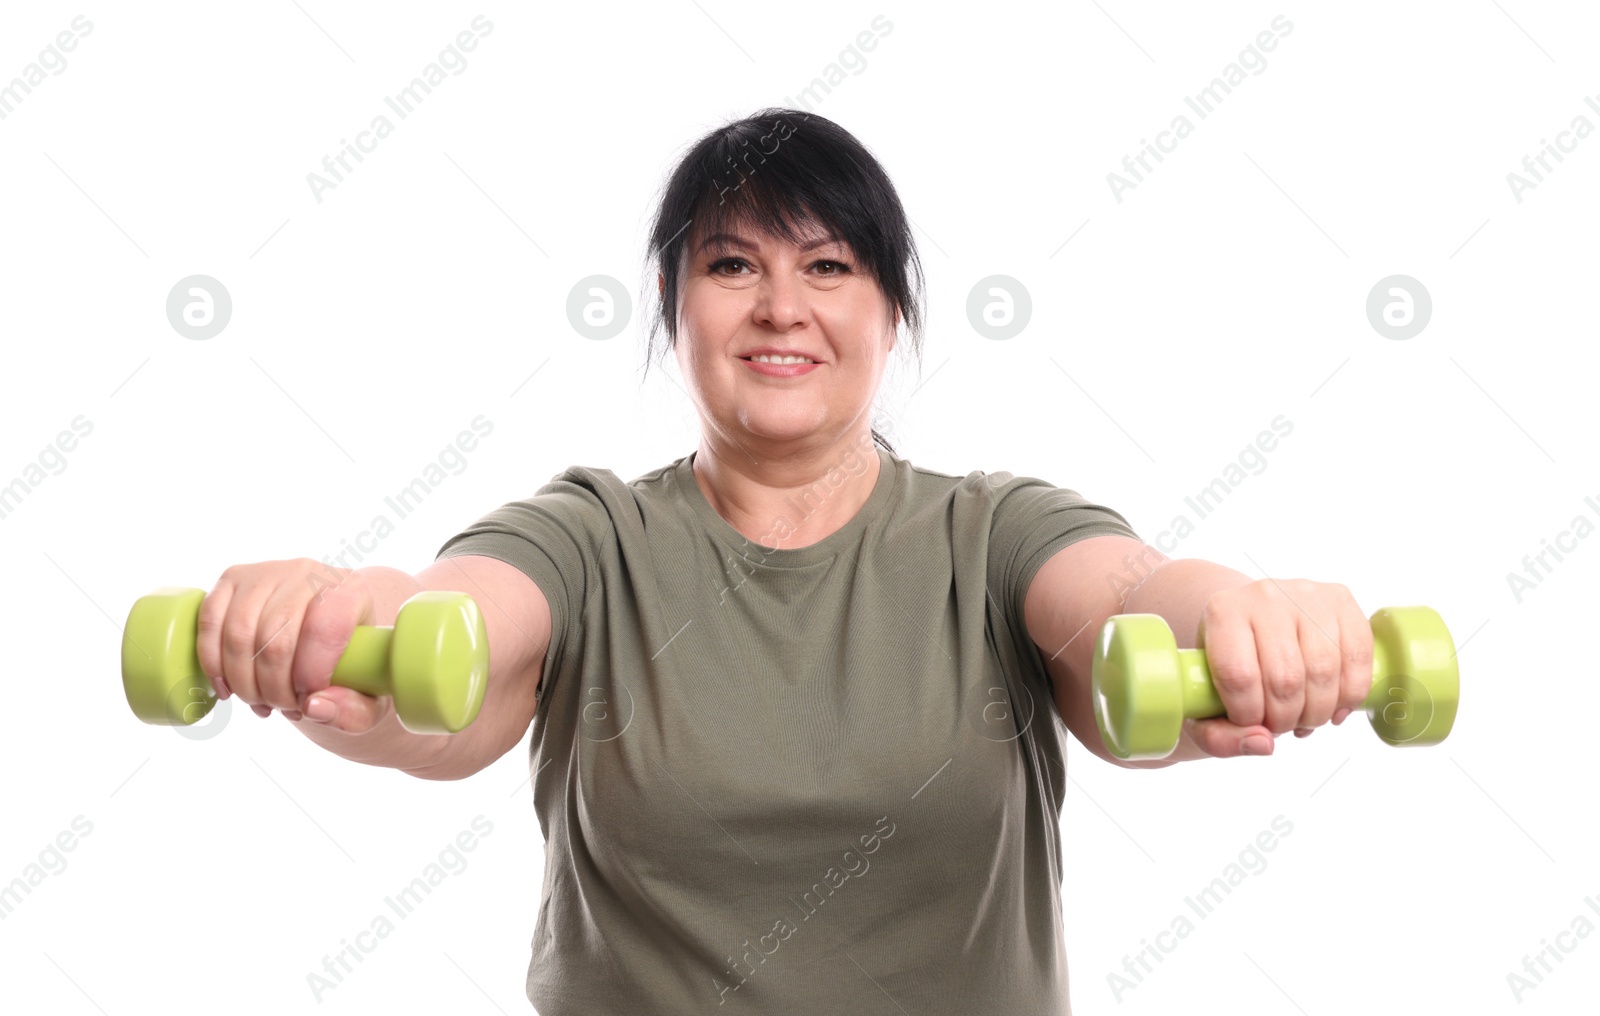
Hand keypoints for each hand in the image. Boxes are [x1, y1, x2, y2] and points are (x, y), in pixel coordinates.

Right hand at [194, 559, 394, 733]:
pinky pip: (210, 622)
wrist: (326, 630)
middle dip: (274, 689)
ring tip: (262, 701)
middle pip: (276, 639)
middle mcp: (309, 572)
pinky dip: (213, 664)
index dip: (310, 676)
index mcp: (351, 590)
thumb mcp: (368, 694)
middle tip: (285, 708)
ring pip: (239, 634)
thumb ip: (353, 709)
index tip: (307, 700)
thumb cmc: (350, 663)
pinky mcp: (233, 579)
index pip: (324, 630)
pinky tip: (229, 688)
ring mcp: (267, 571)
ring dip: (244, 682)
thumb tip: (313, 707)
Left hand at [1187, 579, 1373, 757]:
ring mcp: (1306, 593)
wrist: (1253, 620)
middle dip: (1285, 719)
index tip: (1251, 723)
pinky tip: (1334, 706)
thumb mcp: (1206, 702)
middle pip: (1285, 678)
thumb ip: (1217, 737)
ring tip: (1304, 717)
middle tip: (1280, 725)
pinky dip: (1350, 695)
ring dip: (1317, 712)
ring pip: (1323, 672)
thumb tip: (1264, 743)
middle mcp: (1264, 595)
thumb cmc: (1229, 666)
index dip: (1248, 715)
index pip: (1239, 676)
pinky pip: (1357, 658)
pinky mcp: (1341, 598)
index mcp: (1222, 612)